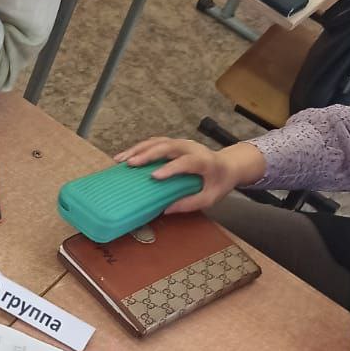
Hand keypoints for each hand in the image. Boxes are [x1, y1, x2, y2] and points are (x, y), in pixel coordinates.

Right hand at [115, 137, 264, 212]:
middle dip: (147, 154)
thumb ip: (190, 203)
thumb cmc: (219, 182)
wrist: (228, 164)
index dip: (170, 168)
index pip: (185, 162)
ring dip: (137, 149)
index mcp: (204, 161)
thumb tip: (166, 210)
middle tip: (130, 164)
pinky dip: (140, 148)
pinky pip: (155, 142)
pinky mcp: (174, 143)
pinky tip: (127, 156)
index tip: (154, 176)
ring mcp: (182, 143)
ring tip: (120, 160)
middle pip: (167, 146)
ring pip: (157, 141)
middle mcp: (191, 147)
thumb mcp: (210, 198)